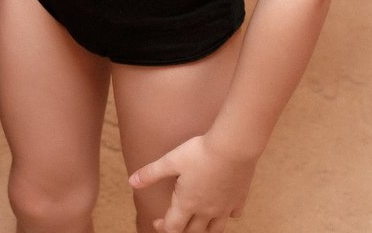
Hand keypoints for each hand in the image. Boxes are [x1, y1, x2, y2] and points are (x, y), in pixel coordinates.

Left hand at [129, 134, 258, 232]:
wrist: (233, 147)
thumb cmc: (200, 153)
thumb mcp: (170, 161)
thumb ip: (151, 173)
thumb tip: (131, 181)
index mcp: (187, 203)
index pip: (173, 227)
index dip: (162, 227)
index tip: (156, 221)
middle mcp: (206, 211)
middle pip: (193, 232)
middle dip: (182, 230)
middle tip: (174, 222)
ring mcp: (224, 207)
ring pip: (215, 230)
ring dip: (204, 230)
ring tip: (198, 224)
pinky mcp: (239, 199)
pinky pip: (233, 215)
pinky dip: (226, 216)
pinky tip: (223, 209)